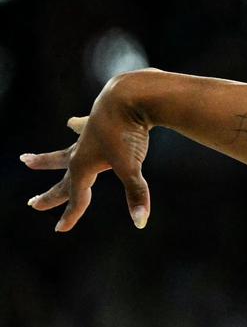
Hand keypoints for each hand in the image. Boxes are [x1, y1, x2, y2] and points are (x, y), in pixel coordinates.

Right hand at [22, 74, 155, 232]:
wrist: (128, 96)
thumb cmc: (127, 132)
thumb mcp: (132, 166)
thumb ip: (136, 194)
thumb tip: (140, 222)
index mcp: (83, 166)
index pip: (77, 197)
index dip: (70, 216)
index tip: (59, 230)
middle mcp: (80, 153)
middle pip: (63, 180)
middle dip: (50, 195)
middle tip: (32, 204)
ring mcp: (87, 137)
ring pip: (63, 153)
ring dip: (46, 160)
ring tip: (26, 160)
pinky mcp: (97, 122)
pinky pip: (83, 127)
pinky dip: (77, 127)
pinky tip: (72, 123)